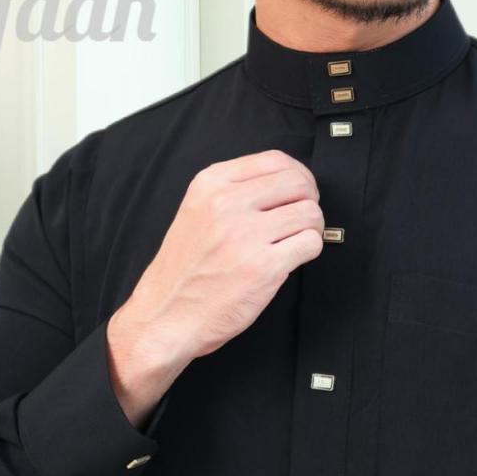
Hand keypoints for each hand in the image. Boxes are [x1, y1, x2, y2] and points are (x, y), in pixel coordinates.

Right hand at [106, 149, 324, 425]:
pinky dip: (308, 251)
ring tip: (292, 241)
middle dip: (308, 200)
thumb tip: (287, 183)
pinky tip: (290, 259)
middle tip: (300, 218)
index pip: (275, 160)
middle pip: (299, 183)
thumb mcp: (196, 212)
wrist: (166, 315)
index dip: (296, 175)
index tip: (296, 191)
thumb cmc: (183, 271)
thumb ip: (234, 192)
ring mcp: (245, 234)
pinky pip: (311, 244)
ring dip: (310, 229)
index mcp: (209, 185)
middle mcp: (226, 204)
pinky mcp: (264, 266)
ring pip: (310, 213)